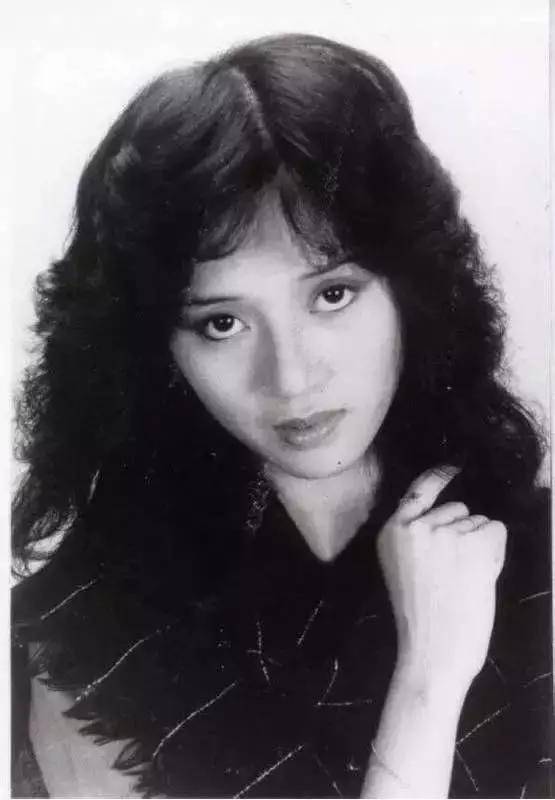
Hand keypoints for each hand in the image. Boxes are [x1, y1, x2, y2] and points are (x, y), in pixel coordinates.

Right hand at [376, 467, 506, 692]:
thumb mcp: (404, 570)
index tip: (454, 465)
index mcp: (392, 532)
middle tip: (454, 574)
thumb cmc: (421, 620)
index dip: (439, 476)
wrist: (432, 653)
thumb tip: (457, 518)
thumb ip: (419, 540)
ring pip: (479, 523)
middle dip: (464, 533)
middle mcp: (416, 525)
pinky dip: (496, 552)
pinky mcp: (473, 543)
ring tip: (464, 583)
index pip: (419, 491)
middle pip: (458, 509)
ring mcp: (445, 532)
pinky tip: (480, 577)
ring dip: (480, 548)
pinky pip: (497, 531)